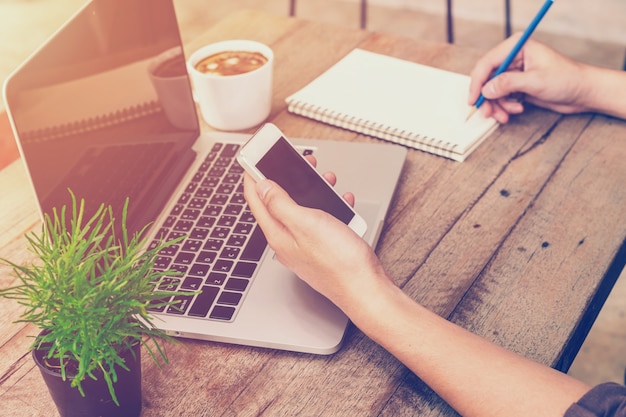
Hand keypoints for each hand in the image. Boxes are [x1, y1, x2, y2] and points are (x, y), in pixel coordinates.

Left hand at [242, 156, 391, 310]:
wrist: (366, 289)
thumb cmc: (339, 262)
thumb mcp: (306, 223)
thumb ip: (280, 203)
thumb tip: (261, 186)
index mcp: (278, 234)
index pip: (256, 200)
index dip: (252, 176)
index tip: (253, 159)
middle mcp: (288, 242)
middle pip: (278, 203)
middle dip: (287, 179)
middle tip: (296, 161)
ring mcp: (305, 247)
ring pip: (302, 211)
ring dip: (312, 191)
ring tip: (325, 179)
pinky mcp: (323, 250)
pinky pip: (321, 222)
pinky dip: (330, 208)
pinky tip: (341, 203)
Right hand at [468, 34, 588, 122]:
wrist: (584, 92)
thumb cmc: (567, 80)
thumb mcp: (535, 81)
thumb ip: (508, 84)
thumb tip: (486, 89)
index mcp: (518, 46)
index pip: (487, 63)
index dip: (477, 82)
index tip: (474, 99)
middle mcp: (514, 57)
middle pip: (487, 78)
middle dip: (487, 98)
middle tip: (488, 113)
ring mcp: (516, 72)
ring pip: (494, 90)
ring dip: (497, 105)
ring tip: (507, 115)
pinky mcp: (519, 85)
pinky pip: (502, 97)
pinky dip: (505, 106)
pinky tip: (517, 110)